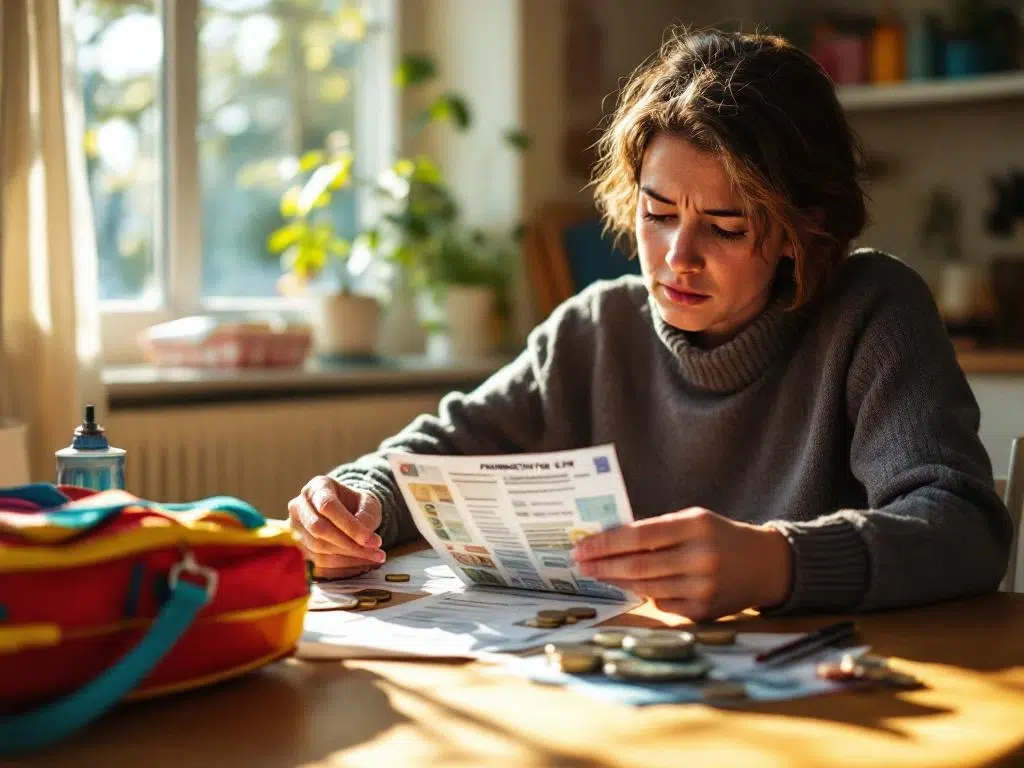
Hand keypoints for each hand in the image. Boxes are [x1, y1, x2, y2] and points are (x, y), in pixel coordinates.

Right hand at [288, 476, 384, 579]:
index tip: (371, 539)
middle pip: (319, 529)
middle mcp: (299, 506)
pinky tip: (362, 565)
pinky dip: (342, 568)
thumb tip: (364, 536)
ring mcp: (294, 530)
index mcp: (317, 487)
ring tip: (375, 557)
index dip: (349, 525)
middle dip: (350, 544)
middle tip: (376, 551)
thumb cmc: (355, 506)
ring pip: (318, 549)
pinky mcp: (297, 550)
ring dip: (349, 558)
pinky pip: (317, 564)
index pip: (328, 506)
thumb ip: (367, 515)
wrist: (345, 513)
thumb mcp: (367, 503)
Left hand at [571, 508, 792, 620]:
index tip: (582, 546)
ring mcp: (703, 588)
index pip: (640, 536)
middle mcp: (701, 557)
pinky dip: (646, 595)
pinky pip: (663, 604)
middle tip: (580, 564)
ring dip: (617, 581)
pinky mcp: (705, 612)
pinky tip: (631, 586)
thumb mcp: (694, 521)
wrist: (765, 565)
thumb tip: (609, 541)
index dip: (606, 543)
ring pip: (646, 588)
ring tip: (597, 574)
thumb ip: (657, 531)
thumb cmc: (720, 537)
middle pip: (639, 565)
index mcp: (696, 526)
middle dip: (603, 565)